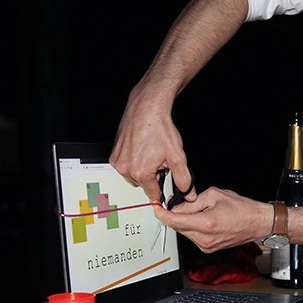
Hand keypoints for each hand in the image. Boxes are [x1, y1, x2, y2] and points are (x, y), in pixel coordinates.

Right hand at [109, 83, 194, 202]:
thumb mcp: (177, 156)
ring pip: (134, 175)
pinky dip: (134, 161)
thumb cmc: (160, 128)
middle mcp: (126, 168)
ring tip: (151, 153)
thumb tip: (188, 193)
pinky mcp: (114, 154)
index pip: (153, 194)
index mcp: (140, 172)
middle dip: (153, 176)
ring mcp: (118, 161)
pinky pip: (126, 166)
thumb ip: (183, 178)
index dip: (162, 192)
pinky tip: (142, 149)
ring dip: (143, 169)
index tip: (165, 193)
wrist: (147, 108)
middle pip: (143, 184)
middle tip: (160, 161)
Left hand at [153, 187, 271, 252]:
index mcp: (206, 224)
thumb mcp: (215, 195)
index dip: (162, 214)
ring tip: (201, 212)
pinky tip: (205, 220)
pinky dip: (193, 228)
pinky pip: (193, 237)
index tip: (156, 208)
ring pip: (185, 232)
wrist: (257, 223)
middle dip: (176, 215)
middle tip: (181, 204)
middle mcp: (205, 238)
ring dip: (186, 222)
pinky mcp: (209, 249)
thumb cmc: (242, 209)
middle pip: (178, 227)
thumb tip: (178, 207)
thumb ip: (193, 201)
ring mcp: (207, 246)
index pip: (175, 221)